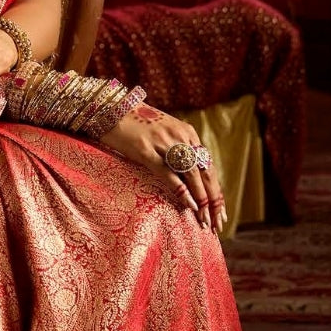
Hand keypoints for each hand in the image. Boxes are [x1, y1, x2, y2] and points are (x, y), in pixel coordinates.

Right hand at [99, 103, 227, 233]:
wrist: (110, 108)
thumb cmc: (135, 124)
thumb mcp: (162, 133)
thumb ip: (176, 148)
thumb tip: (186, 174)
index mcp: (187, 132)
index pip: (207, 165)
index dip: (215, 189)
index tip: (220, 211)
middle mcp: (180, 136)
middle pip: (204, 171)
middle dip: (213, 199)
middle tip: (218, 222)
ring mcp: (163, 143)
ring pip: (191, 174)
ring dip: (201, 199)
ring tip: (205, 220)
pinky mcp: (145, 150)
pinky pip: (168, 173)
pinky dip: (182, 191)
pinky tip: (190, 205)